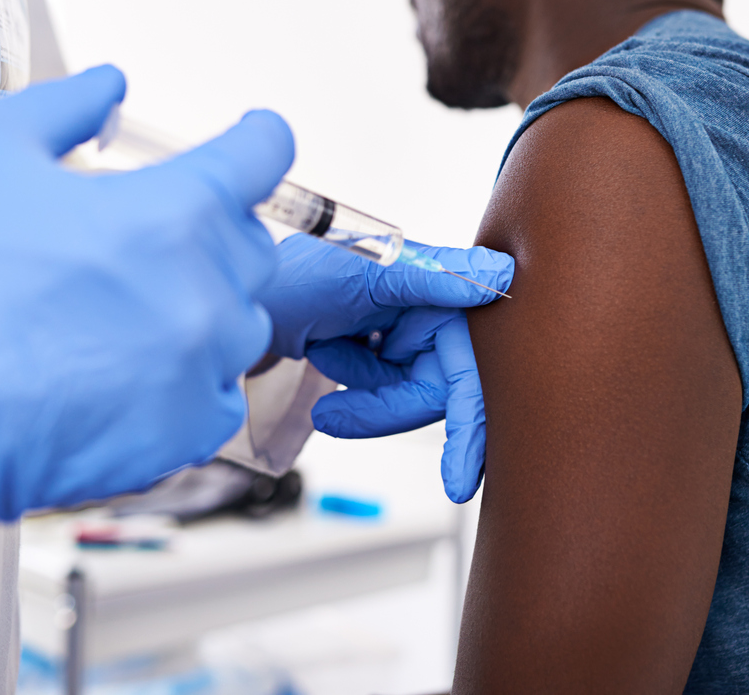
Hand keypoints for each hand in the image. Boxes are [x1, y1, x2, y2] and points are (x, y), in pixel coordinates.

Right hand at [0, 67, 292, 546]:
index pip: (263, 155)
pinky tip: (129, 373)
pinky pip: (220, 396)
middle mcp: (202, 293)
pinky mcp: (181, 436)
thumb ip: (65, 108)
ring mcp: (197, 370)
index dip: (257, 139)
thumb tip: (110, 85)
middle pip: (250, 245)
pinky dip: (190, 381)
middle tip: (142, 241)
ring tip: (118, 315)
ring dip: (198, 308)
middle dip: (209, 231)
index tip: (256, 139)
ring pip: (239, 323)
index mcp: (170, 213)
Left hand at [257, 233, 511, 501]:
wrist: (251, 289)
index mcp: (448, 284)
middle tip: (336, 419)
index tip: (459, 482)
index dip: (471, 425)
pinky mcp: (386, 353)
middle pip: (439, 389)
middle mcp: (437, 311)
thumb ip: (433, 277)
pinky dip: (355, 383)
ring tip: (323, 355)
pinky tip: (326, 351)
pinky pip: (384, 391)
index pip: (475, 365)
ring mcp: (411, 335)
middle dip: (386, 406)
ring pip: (407, 395)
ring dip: (364, 391)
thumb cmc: (305, 266)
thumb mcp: (367, 272)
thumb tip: (497, 279)